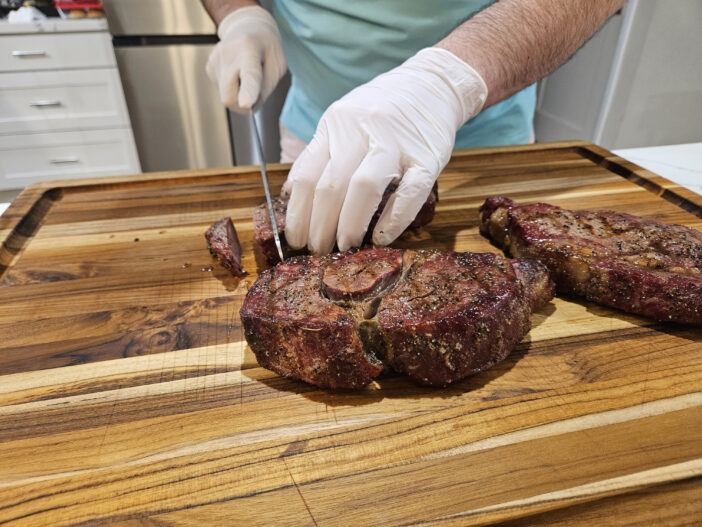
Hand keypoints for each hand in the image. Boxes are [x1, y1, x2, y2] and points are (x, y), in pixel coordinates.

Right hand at [206, 6, 285, 112]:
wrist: (247, 26)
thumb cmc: (266, 47)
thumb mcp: (278, 65)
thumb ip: (265, 88)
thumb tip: (249, 108)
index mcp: (250, 49)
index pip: (249, 75)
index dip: (248, 91)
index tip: (246, 103)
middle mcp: (228, 54)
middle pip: (230, 96)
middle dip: (243, 106)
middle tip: (256, 95)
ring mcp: (215, 60)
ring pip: (226, 96)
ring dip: (239, 95)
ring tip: (246, 75)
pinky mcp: (209, 68)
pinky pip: (222, 91)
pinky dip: (233, 89)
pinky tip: (238, 74)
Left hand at [282, 48, 487, 254]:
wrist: (433, 83)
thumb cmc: (384, 109)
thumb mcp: (343, 120)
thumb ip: (320, 153)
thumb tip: (292, 195)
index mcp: (336, 124)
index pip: (308, 175)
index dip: (298, 214)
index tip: (296, 239)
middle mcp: (361, 131)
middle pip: (331, 186)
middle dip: (319, 226)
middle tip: (318, 251)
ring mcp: (396, 143)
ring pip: (364, 187)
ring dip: (349, 224)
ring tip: (344, 247)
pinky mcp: (428, 157)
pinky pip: (410, 192)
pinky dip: (394, 219)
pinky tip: (382, 238)